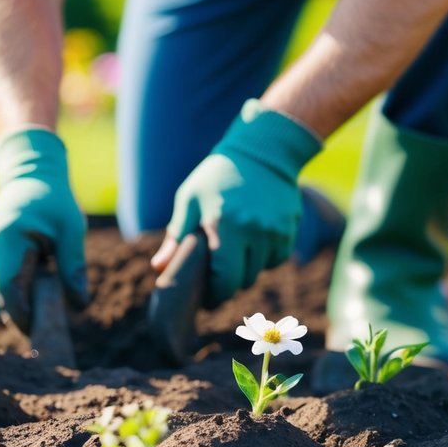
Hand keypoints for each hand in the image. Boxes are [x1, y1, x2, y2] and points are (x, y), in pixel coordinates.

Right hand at [0, 129, 88, 330]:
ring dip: (12, 305)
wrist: (29, 179)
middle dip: (19, 315)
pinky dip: (6, 293)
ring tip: (38, 293)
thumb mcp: (73, 229)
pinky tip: (26, 280)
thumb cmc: (55, 204)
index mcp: (7, 234)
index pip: (8, 287)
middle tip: (44, 321)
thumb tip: (80, 306)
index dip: (22, 314)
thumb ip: (73, 266)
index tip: (41, 328)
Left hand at [152, 100, 321, 306]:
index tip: (208, 296)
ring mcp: (275, 230)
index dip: (215, 294)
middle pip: (243, 280)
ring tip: (236, 250)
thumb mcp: (190, 200)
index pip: (224, 280)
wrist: (262, 149)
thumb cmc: (217, 175)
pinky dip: (267, 257)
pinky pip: (278, 258)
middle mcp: (253, 231)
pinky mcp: (289, 227)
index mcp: (223, 226)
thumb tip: (158, 268)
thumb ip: (176, 237)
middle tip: (218, 274)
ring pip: (262, 270)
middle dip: (229, 282)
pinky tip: (255, 241)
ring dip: (248, 268)